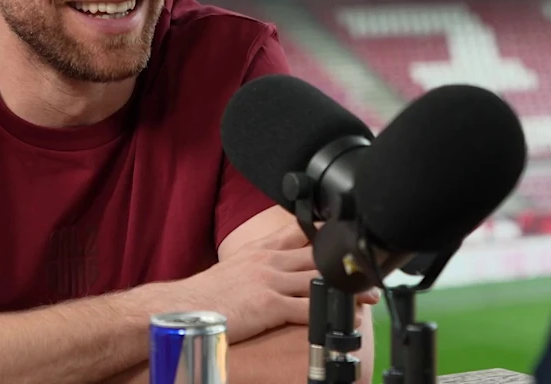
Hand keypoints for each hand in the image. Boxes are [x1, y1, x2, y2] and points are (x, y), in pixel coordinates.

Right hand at [176, 221, 379, 343]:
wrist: (181, 308)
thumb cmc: (204, 294)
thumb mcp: (233, 268)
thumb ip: (256, 264)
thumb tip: (269, 272)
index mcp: (260, 251)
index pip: (298, 232)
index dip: (325, 231)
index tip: (345, 233)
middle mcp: (268, 261)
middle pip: (316, 256)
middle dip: (344, 262)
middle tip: (368, 268)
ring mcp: (270, 281)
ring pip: (318, 280)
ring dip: (346, 288)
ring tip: (369, 294)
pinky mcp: (269, 305)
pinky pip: (307, 308)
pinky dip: (330, 312)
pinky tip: (346, 318)